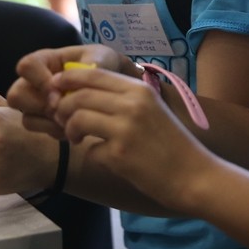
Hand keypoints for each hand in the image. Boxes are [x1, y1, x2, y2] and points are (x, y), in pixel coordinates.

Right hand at [8, 44, 136, 137]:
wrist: (112, 85)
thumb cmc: (103, 64)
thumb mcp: (101, 58)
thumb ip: (89, 65)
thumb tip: (74, 85)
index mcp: (46, 60)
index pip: (26, 66)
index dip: (39, 79)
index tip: (60, 89)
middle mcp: (34, 82)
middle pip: (16, 95)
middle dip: (39, 104)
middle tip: (62, 108)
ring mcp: (36, 103)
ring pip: (24, 116)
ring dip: (47, 120)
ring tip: (70, 118)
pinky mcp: (42, 120)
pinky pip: (37, 129)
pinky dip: (53, 130)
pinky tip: (72, 127)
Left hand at [46, 67, 212, 211]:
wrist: (193, 175)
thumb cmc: (171, 143)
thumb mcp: (152, 110)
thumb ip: (123, 99)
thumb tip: (85, 92)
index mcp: (139, 90)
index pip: (93, 73)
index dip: (68, 78)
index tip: (56, 87)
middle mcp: (132, 104)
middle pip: (79, 95)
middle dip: (63, 107)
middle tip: (63, 120)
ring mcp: (125, 129)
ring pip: (78, 118)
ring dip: (70, 129)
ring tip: (77, 138)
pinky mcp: (120, 154)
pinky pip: (90, 149)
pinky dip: (92, 153)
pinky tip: (106, 158)